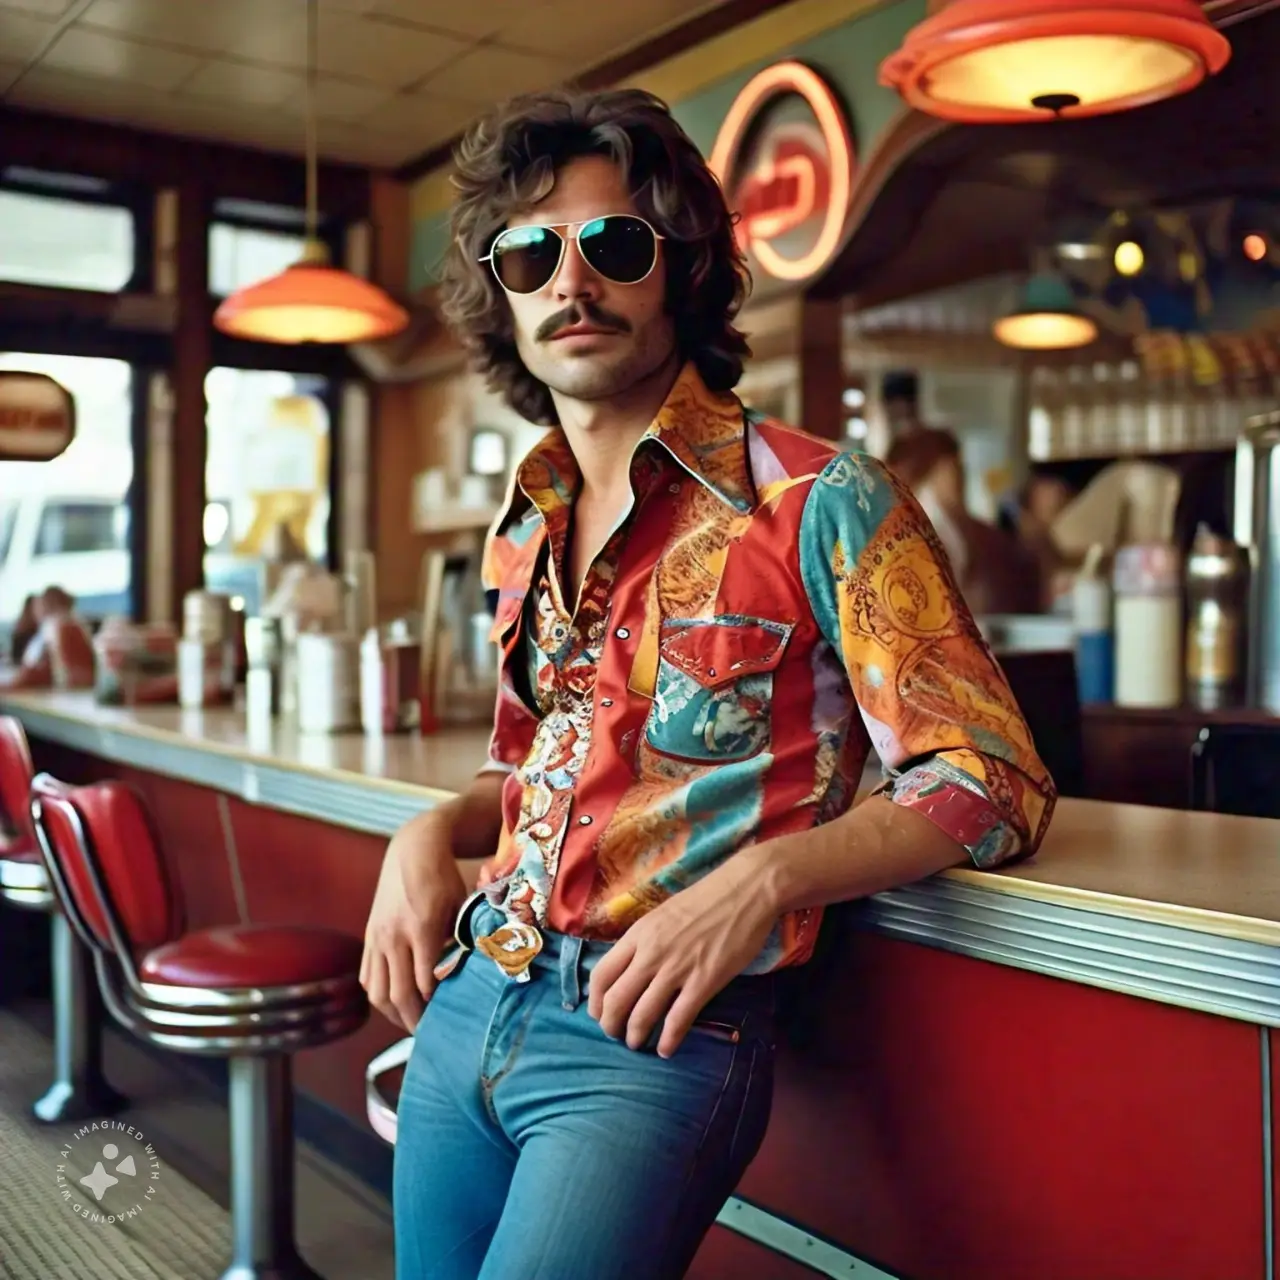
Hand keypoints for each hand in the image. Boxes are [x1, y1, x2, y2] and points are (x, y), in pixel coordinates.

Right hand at [360, 816, 466, 1032]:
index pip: (423, 983)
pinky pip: (367, 976)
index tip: (448, 1020)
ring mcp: (377, 937)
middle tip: (429, 1035)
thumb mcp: (461, 906)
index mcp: (421, 928)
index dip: (434, 1007)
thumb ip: (461, 941)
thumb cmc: (445, 877)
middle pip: (397, 994)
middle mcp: (394, 936)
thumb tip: (465, 976)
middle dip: (413, 1020)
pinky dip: (379, 994)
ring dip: (393, 1013)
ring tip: (411, 1022)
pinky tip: (394, 1001)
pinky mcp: (369, 935)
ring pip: (376, 991)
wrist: (413, 849)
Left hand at [587, 857, 776, 1058]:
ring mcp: (677, 968)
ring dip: (635, 1035)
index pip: (602, 974)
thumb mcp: (663, 914)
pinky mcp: (704, 982)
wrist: (746, 890)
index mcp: (639, 933)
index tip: (599, 1013)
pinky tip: (666, 1049)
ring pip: (643, 1014)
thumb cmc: (706, 898)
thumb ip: (645, 940)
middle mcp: (651, 953)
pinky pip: (678, 1020)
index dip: (596, 1001)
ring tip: (637, 1044)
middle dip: (611, 1024)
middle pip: (616, 999)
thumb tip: (632, 966)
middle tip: (616, 1034)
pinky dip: (669, 1040)